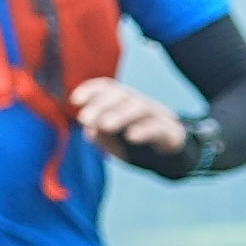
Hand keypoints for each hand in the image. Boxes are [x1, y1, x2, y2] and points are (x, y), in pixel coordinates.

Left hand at [73, 78, 194, 168]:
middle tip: (84, 119)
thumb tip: (90, 131)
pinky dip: (144, 130)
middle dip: (101, 105)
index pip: (108, 88)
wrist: (170, 158)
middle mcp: (139, 104)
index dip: (91, 90)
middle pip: (121, 94)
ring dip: (119, 115)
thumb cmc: (136, 146)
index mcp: (123, 103)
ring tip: (104, 125)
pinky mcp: (169, 131)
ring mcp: (156, 115)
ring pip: (138, 107)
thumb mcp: (114, 144)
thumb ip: (102, 137)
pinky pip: (157, 127)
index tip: (75, 100)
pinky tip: (131, 137)